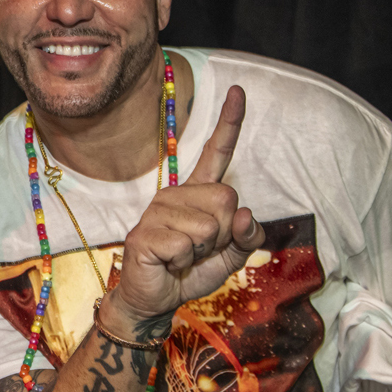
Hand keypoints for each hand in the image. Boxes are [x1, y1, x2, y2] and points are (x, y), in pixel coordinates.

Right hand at [105, 86, 264, 327]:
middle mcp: (176, 195)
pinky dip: (184, 261)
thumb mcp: (232, 255)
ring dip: (203, 250)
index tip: (239, 91)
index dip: (229, 123)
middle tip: (202, 248)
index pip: (216, 153)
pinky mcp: (144, 234)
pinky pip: (185, 244)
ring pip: (207, 225)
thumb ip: (247, 235)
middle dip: (224, 233)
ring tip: (183, 256)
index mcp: (197, 194)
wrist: (157, 300)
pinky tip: (169, 263)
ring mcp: (157, 212)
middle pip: (226, 199)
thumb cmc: (192, 272)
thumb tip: (243, 214)